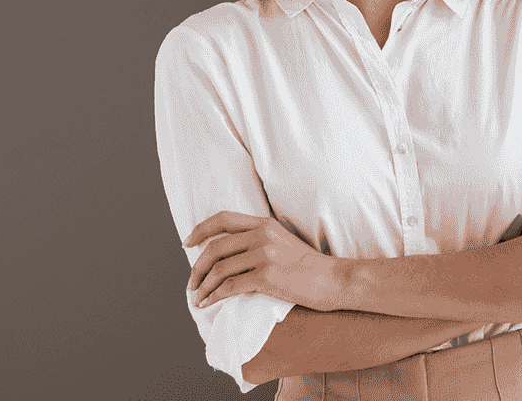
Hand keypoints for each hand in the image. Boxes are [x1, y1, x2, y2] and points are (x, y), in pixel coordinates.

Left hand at [184, 211, 338, 312]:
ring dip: (203, 286)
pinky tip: (209, 304)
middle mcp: (262, 235)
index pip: (223, 218)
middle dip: (197, 268)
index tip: (188, 243)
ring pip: (219, 270)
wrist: (333, 280)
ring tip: (198, 298)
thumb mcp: (283, 241)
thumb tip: (227, 256)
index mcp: (264, 223)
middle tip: (191, 283)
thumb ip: (258, 240)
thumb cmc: (309, 266)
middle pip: (215, 248)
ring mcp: (264, 255)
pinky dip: (214, 297)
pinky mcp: (266, 276)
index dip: (200, 230)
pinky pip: (229, 287)